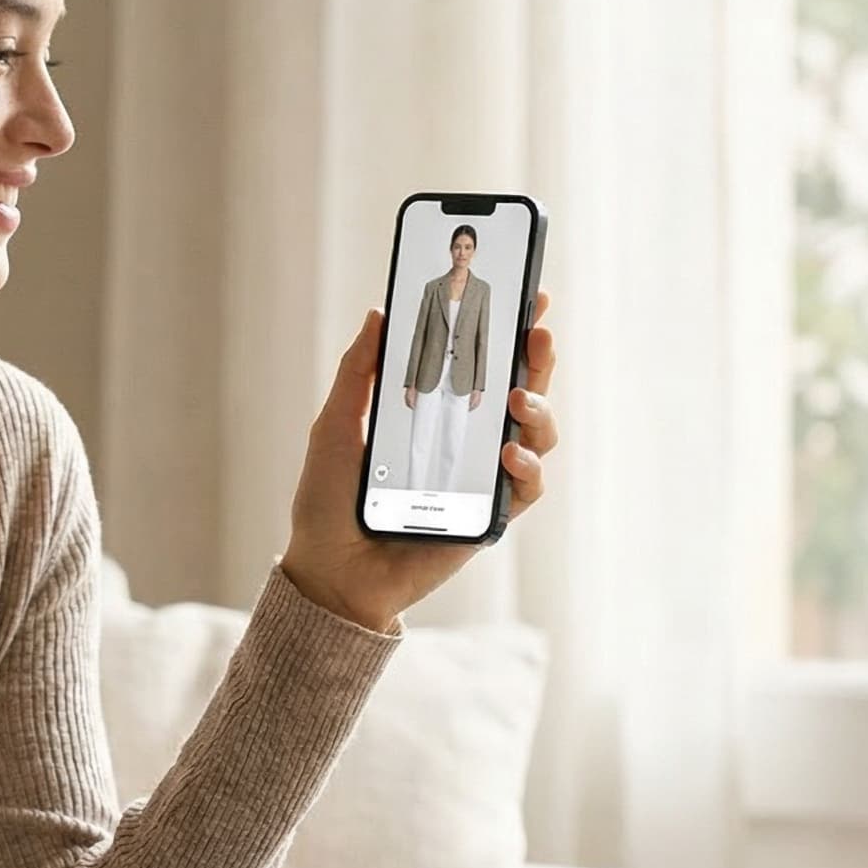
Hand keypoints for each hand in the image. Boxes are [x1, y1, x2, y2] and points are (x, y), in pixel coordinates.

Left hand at [281, 295, 558, 633]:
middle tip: (538, 331)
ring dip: (539, 408)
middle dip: (538, 355)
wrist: (330, 573)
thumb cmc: (328, 502)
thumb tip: (378, 312)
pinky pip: (527, 487)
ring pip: (536, 432)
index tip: (528, 294)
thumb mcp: (336, 427)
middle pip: (520, 388)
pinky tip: (508, 453)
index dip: (508, 329)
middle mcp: (465, 440)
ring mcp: (481, 477)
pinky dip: (526, 465)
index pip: (480, 361)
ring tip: (517, 398)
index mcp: (434, 411)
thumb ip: (358, 373)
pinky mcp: (489, 516)